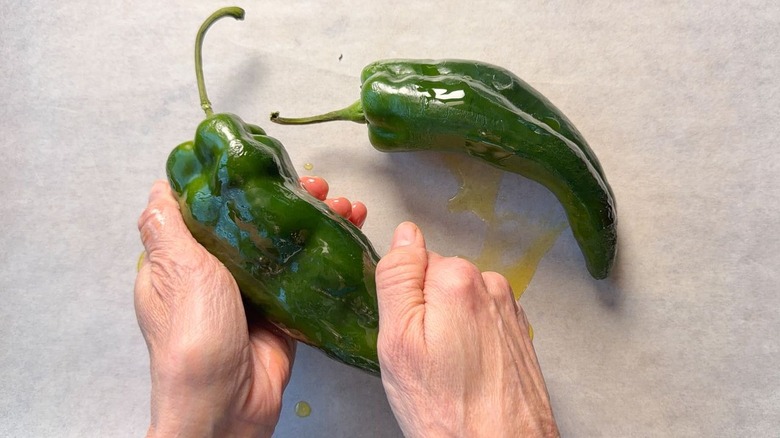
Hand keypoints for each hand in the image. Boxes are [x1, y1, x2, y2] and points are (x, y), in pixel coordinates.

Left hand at [134, 176, 365, 436]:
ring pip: (285, 245)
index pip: (212, 208)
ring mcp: (251, 294)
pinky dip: (329, 252)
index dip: (240, 183)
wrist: (228, 402)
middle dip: (290, 199)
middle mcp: (216, 274)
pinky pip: (306, 275)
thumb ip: (167, 227)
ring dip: (316, 220)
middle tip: (318, 186)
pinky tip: (350, 232)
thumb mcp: (176, 270)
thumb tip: (160, 186)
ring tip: (343, 204)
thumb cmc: (194, 335)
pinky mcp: (283, 312)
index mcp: (183, 262)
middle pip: (256, 223)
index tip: (269, 164)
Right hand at [375, 222, 558, 436]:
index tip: (408, 334)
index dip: (403, 301)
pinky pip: (481, 324)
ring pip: (459, 304)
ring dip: (449, 329)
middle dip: (427, 313)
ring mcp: (509, 311)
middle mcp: (491, 286)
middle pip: (438, 282)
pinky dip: (470, 343)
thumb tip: (405, 234)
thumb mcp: (399, 340)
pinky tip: (467, 374)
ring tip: (447, 371)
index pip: (413, 263)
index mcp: (457, 279)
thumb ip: (398, 278)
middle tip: (424, 358)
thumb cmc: (446, 408)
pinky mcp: (518, 335)